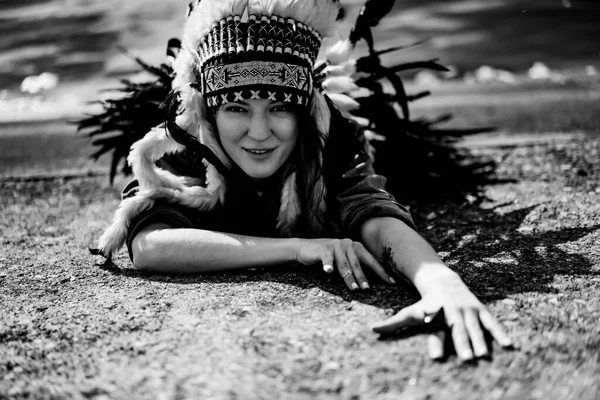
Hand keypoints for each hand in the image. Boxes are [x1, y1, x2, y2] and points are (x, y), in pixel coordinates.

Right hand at [296, 238, 395, 290]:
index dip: (381, 271)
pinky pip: (327, 258)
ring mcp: (336, 246)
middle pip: (357, 264)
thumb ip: (355, 265)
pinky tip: (329, 271)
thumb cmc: (328, 257)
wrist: (305, 249)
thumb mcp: (343, 260)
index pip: (371, 260)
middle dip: (363, 278)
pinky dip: (328, 265)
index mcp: (356, 247)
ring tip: (354, 288)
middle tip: (367, 289)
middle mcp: (348, 244)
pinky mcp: (323, 249)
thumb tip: (371, 281)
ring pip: (344, 264)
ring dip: (349, 277)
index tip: (392, 282)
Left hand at [371, 275, 512, 360]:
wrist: (444, 282)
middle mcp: (452, 311)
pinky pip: (491, 323)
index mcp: (435, 312)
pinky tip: (509, 345)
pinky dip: (499, 333)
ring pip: (475, 327)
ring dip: (480, 341)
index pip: (433, 322)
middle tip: (465, 359)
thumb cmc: (425, 303)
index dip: (432, 328)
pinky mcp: (480, 311)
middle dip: (461, 343)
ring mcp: (468, 310)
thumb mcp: (410, 311)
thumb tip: (372, 330)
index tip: (432, 338)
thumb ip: (393, 323)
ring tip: (484, 356)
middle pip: (457, 329)